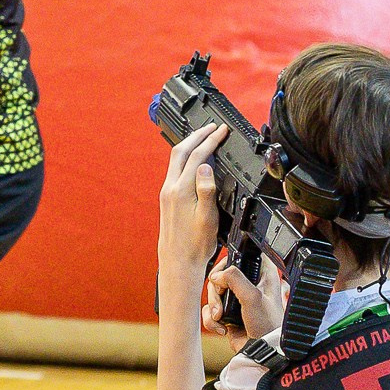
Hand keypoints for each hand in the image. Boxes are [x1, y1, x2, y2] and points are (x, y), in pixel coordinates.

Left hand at [156, 123, 226, 279]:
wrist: (178, 263)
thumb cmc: (196, 245)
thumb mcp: (208, 218)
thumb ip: (207, 190)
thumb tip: (205, 165)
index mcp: (181, 190)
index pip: (198, 156)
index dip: (211, 140)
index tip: (222, 130)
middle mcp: (170, 188)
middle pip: (181, 150)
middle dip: (198, 135)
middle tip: (213, 126)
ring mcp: (166, 193)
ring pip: (176, 158)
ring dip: (191, 144)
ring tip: (204, 136)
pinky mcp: (166, 198)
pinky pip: (175, 168)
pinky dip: (186, 156)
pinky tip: (194, 159)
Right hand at [206, 257, 285, 340]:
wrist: (262, 351)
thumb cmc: (267, 325)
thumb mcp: (253, 297)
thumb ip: (234, 278)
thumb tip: (217, 276)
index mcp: (262, 273)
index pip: (242, 254)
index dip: (230, 261)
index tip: (226, 274)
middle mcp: (249, 284)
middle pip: (221, 274)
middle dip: (216, 290)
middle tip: (222, 300)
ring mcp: (237, 298)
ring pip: (213, 292)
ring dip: (212, 306)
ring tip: (220, 317)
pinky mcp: (227, 313)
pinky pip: (209, 310)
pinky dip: (210, 319)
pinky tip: (222, 328)